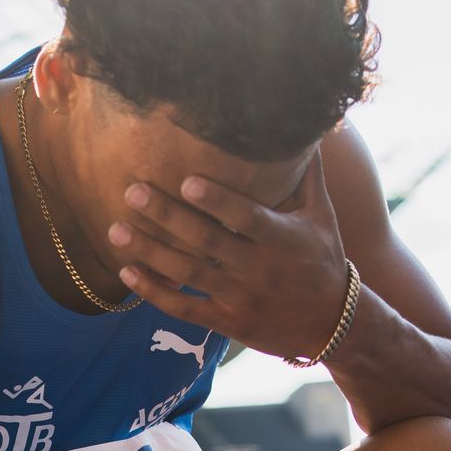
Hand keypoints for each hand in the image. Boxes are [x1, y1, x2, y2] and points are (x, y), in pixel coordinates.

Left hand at [107, 152, 351, 362]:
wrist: (333, 324)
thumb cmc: (324, 259)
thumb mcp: (322, 215)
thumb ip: (308, 173)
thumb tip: (307, 127)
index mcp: (280, 238)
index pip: (245, 217)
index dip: (217, 201)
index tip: (186, 181)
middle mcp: (258, 268)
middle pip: (207, 242)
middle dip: (168, 217)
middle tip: (133, 192)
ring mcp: (241, 297)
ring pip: (189, 274)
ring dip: (150, 253)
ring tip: (116, 229)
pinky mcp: (228, 322)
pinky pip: (185, 309)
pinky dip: (155, 293)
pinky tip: (127, 273)